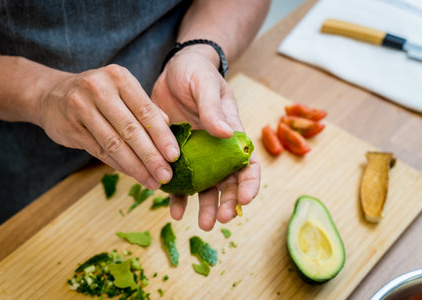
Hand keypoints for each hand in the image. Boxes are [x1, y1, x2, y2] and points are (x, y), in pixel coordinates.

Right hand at [36, 64, 179, 189]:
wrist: (52, 94)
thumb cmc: (99, 94)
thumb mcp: (123, 90)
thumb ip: (146, 108)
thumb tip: (171, 130)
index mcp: (119, 77)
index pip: (146, 111)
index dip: (162, 136)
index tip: (174, 156)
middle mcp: (99, 89)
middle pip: (131, 130)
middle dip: (151, 156)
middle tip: (166, 176)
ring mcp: (81, 108)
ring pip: (114, 144)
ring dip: (136, 167)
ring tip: (152, 181)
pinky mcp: (70, 127)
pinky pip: (100, 151)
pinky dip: (119, 165)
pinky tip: (133, 174)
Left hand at [151, 45, 260, 230]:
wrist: (175, 70)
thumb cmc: (197, 73)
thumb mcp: (206, 85)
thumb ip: (213, 109)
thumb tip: (225, 133)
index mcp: (232, 134)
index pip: (248, 163)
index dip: (250, 183)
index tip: (246, 200)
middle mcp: (217, 149)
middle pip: (228, 182)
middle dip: (226, 203)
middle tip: (217, 220)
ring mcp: (197, 154)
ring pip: (205, 187)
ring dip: (204, 206)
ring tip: (199, 224)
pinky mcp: (177, 154)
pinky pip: (179, 179)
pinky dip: (177, 195)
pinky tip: (172, 208)